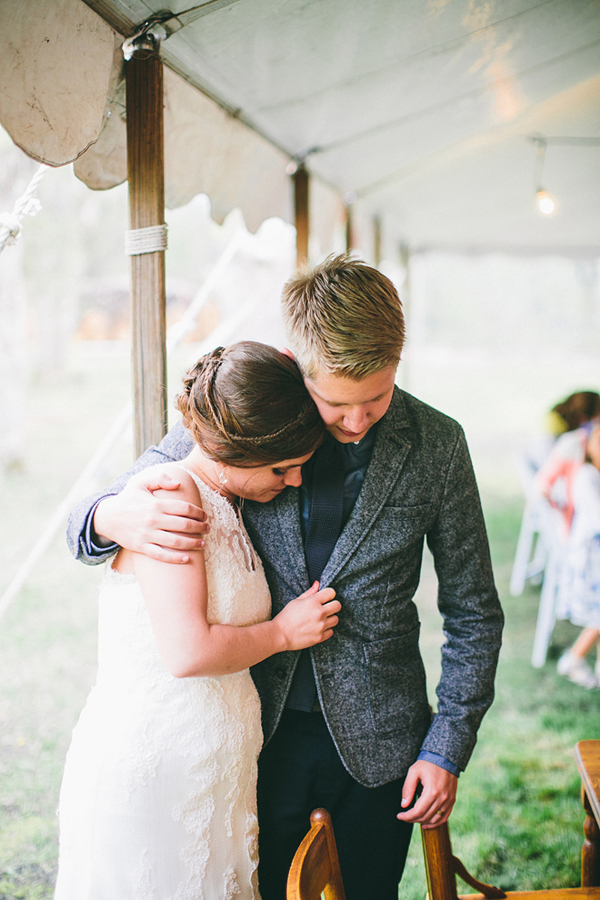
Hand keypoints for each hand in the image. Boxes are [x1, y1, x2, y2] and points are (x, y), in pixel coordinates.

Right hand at [93, 469, 208, 563]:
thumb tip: (178, 483)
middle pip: (183, 525)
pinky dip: (175, 558)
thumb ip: (160, 479)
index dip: (198, 512)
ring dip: (193, 543)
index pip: (184, 508)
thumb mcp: (140, 482)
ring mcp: (147, 535)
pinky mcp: (141, 547)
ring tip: (203, 543)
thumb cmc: (127, 499)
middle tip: (207, 529)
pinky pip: (161, 555)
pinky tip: (187, 558)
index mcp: (156, 504)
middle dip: (199, 527)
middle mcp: (153, 520)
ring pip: (175, 541)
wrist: (106, 517)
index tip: (204, 516)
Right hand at [274, 582, 339, 650]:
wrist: (280, 635)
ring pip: (336, 619)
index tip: (325, 598)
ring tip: (321, 619)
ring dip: (330, 618)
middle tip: (326, 608)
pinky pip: (331, 631)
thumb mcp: (296, 601)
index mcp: (313, 602)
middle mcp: (319, 613)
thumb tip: (317, 584)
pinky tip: (318, 628)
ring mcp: (321, 626)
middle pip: (337, 605)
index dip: (328, 594)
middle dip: (332, 605)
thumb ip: (309, 593)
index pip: (331, 592)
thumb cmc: (286, 617)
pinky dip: (326, 630)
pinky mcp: (320, 637)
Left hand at [396, 760, 457, 827]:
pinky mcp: (452, 800)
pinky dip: (435, 822)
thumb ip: (408, 788)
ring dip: (423, 822)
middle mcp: (442, 798)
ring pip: (435, 819)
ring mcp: (449, 800)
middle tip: (404, 816)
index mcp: (432, 791)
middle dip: (412, 819)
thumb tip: (404, 805)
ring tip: (413, 820)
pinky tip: (427, 823)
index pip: (418, 812)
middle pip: (426, 817)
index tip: (399, 816)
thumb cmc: (428, 763)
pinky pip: (444, 817)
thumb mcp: (414, 772)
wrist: (445, 758)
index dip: (407, 817)